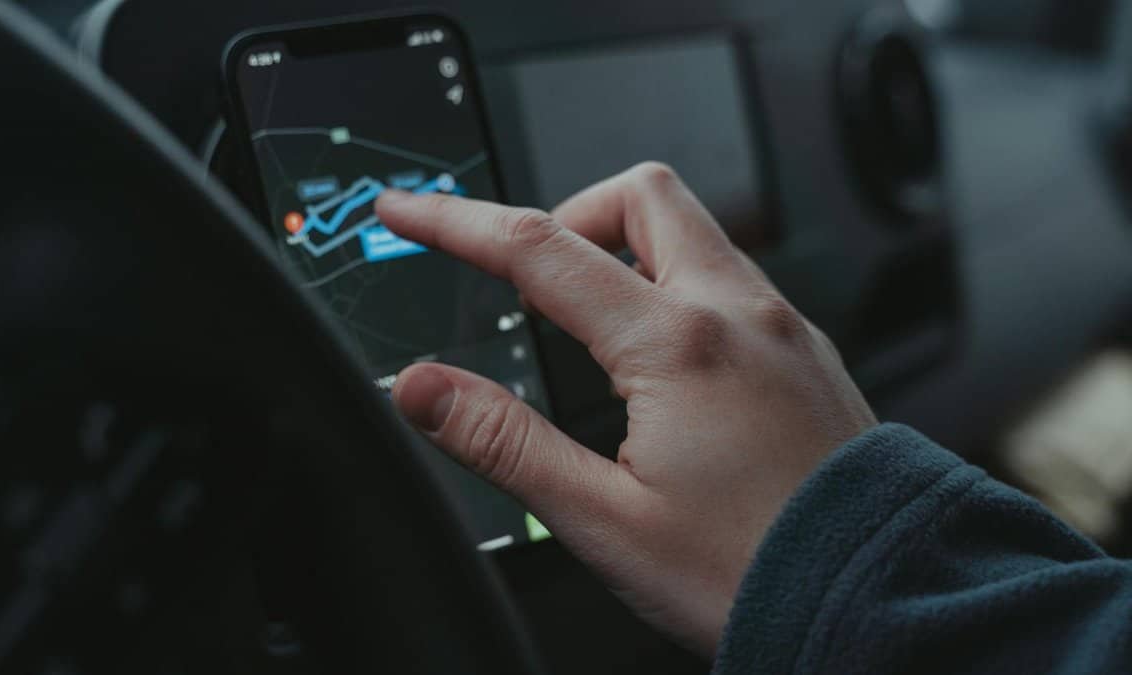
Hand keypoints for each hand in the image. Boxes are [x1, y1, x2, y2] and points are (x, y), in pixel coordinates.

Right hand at [375, 163, 875, 658]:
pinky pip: (731, 279)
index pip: (541, 250)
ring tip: (589, 327)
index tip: (409, 210)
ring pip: (693, 231)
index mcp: (680, 347)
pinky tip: (663, 363)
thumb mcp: (603, 520)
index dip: (457, 222)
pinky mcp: (807, 353)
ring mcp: (784, 327)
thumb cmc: (752, 573)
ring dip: (626, 249)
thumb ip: (502, 442)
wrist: (879, 603)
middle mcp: (740, 315)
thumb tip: (423, 388)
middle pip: (640, 194)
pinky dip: (677, 286)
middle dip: (568, 213)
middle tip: (528, 278)